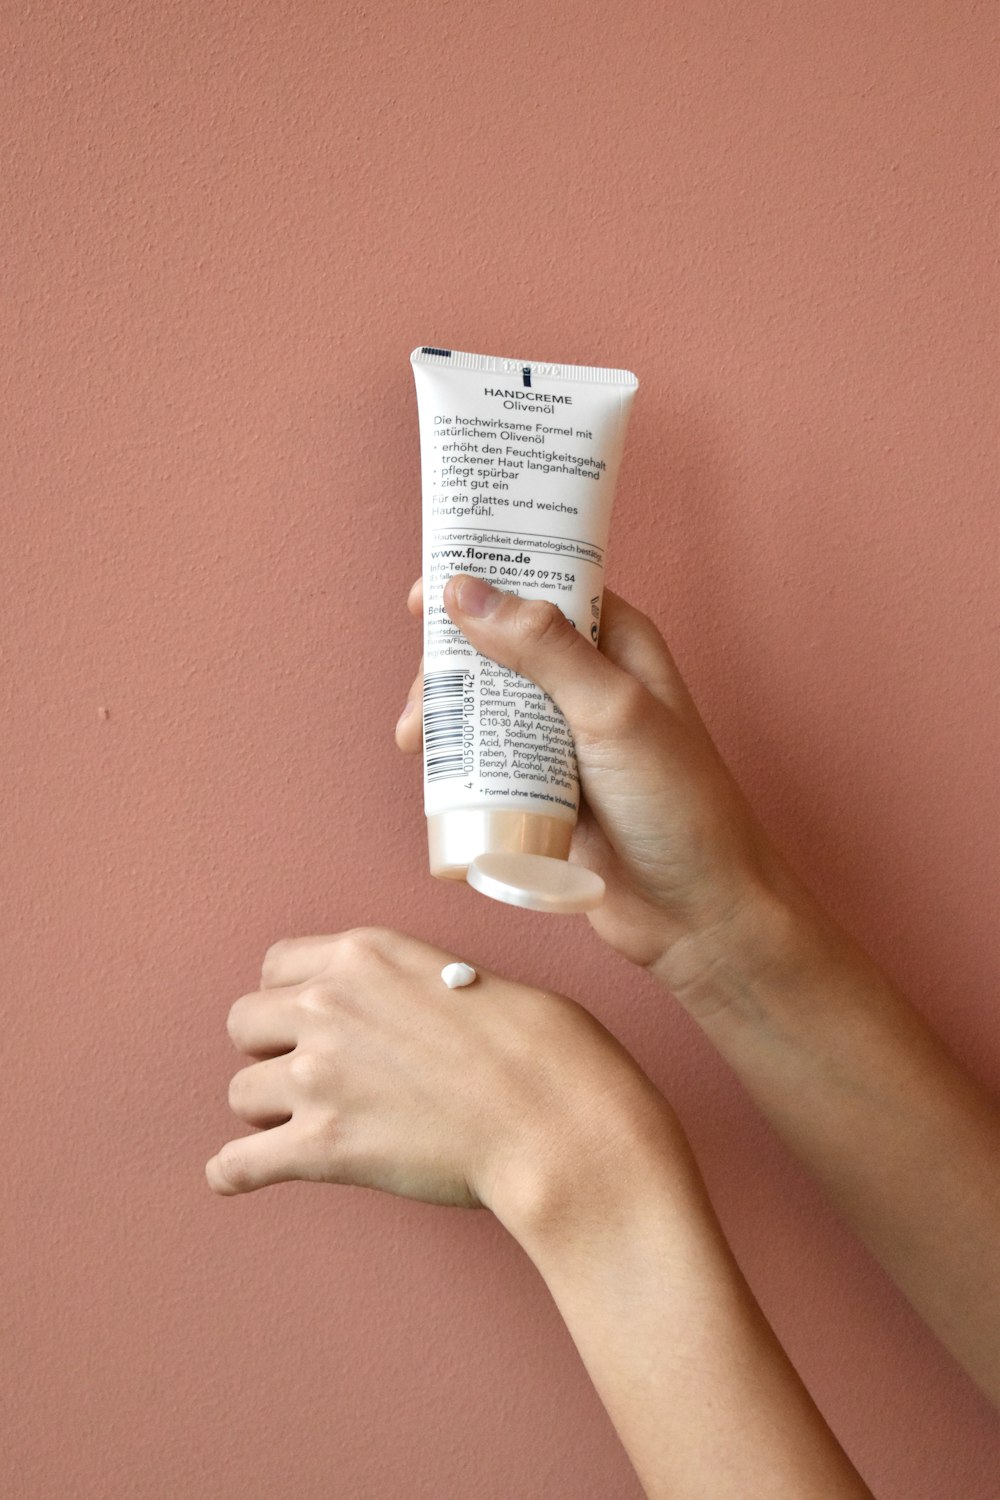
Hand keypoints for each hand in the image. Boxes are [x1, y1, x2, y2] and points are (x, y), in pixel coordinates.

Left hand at [205, 927, 668, 1227]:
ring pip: (242, 1092)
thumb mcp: (461, 976)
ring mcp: (318, 1076)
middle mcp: (327, 1004)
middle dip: (273, 1050)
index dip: (292, 997)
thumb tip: (392, 1015)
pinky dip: (235, 1172)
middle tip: (316, 1076)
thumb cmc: (536, 1046)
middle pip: (245, 1024)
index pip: (276, 965)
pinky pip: (239, 1163)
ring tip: (311, 1125)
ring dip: (270, 1111)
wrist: (554, 1115)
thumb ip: (401, 987)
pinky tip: (236, 1175)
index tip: (309, 1021)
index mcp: (364, 954)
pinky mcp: (322, 1147)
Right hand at [397, 576, 788, 973]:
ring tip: (415, 741)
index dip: (485, 579)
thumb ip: (545, 648)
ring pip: (484, 703)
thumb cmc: (680, 806)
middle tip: (421, 691)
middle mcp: (587, 681)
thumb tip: (469, 592)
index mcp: (618, 642)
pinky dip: (455, 759)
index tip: (426, 594)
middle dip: (449, 660)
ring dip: (443, 713)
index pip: (544, 584)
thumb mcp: (613, 712)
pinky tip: (429, 772)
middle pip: (498, 645)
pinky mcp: (542, 788)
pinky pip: (486, 760)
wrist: (697, 913)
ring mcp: (561, 737)